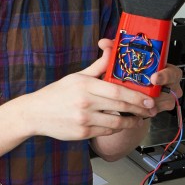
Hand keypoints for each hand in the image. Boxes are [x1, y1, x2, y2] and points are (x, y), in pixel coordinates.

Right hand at [23, 40, 159, 140]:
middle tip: (150, 109)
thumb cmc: (55, 94)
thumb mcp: (76, 77)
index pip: (117, 91)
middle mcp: (85, 102)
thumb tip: (111, 52)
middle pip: (121, 106)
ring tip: (137, 119)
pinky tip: (118, 124)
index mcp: (85, 85)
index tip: (148, 98)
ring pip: (116, 122)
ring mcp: (84, 119)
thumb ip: (97, 67)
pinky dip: (115, 128)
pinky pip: (106, 131)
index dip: (136, 96)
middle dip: (139, 109)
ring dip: (131, 122)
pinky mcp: (82, 132)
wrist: (34, 113)